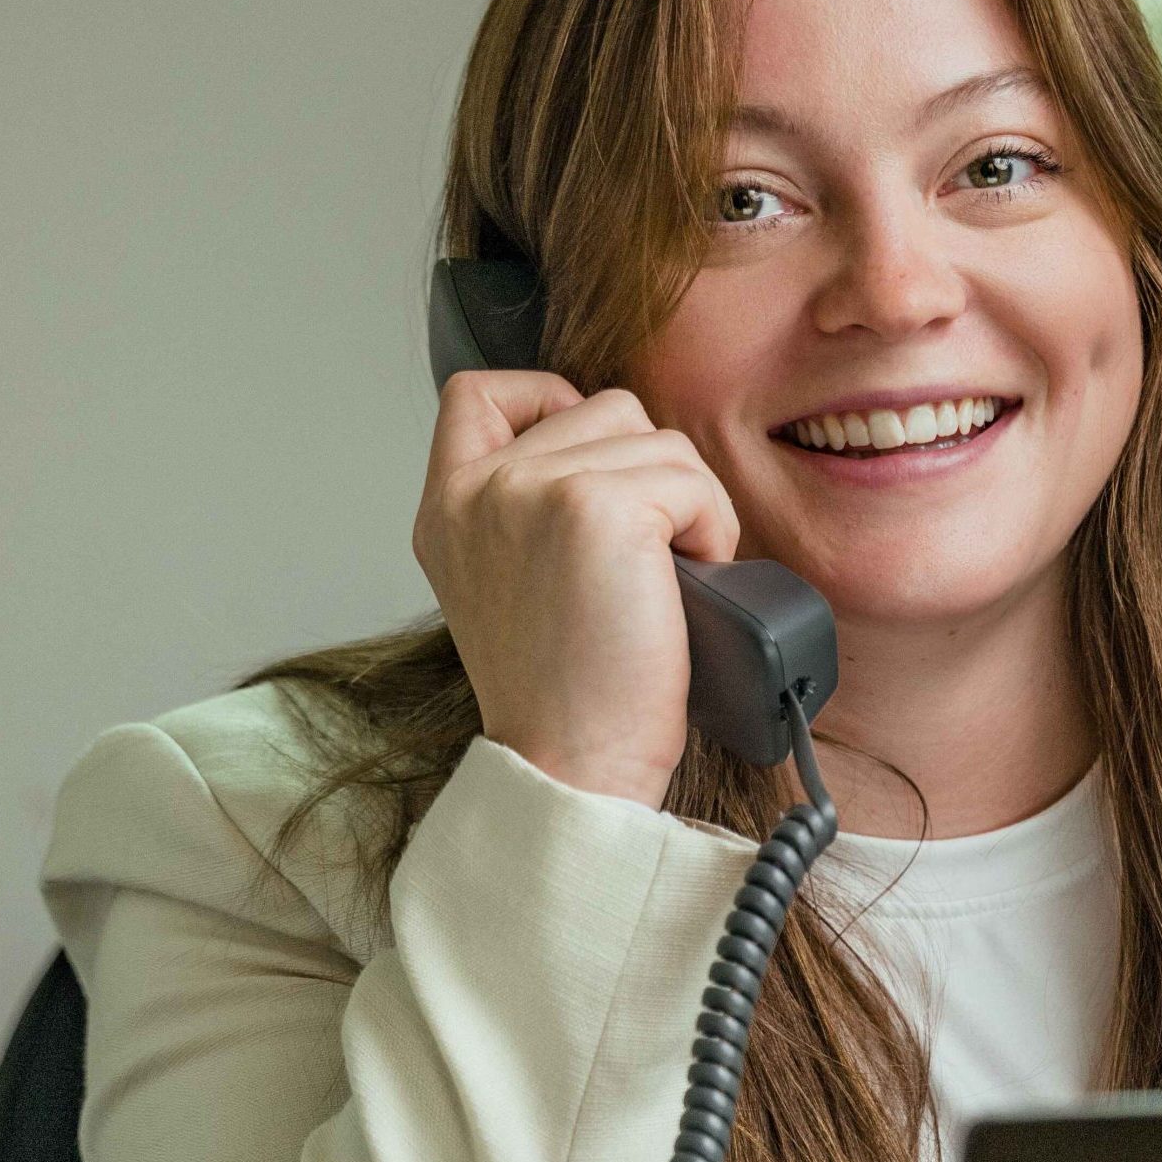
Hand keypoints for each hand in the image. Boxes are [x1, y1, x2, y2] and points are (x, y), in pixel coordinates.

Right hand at [412, 370, 741, 810]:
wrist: (572, 767)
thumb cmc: (562, 694)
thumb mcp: (508, 583)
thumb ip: (527, 510)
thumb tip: (614, 454)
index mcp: (447, 508)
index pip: (479, 393)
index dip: (548, 401)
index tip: (591, 467)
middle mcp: (477, 489)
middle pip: (602, 407)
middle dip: (647, 472)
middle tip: (642, 557)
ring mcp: (531, 490)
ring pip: (657, 438)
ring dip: (687, 501)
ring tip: (665, 576)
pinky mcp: (596, 507)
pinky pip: (692, 479)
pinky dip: (714, 528)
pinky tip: (687, 582)